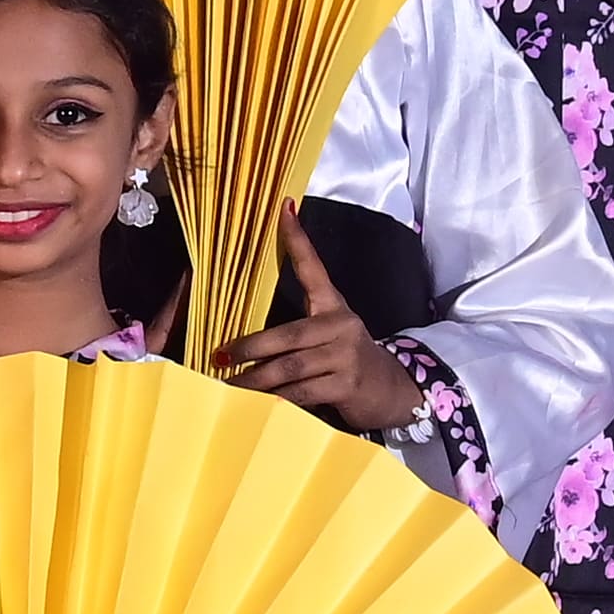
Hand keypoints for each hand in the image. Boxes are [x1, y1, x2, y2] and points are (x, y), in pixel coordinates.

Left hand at [216, 215, 419, 432]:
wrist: (392, 391)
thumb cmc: (347, 361)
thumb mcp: (327, 336)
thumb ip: (294, 332)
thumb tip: (241, 339)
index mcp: (333, 306)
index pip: (313, 267)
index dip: (297, 239)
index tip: (284, 209)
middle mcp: (341, 325)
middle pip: (288, 334)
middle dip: (251, 347)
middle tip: (221, 355)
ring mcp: (346, 355)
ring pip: (290, 366)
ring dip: (255, 379)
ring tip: (230, 384)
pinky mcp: (347, 384)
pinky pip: (301, 392)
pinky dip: (276, 399)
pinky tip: (258, 404)